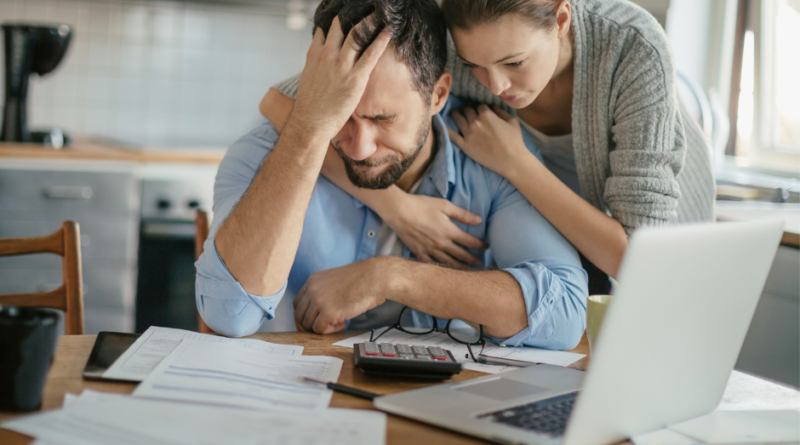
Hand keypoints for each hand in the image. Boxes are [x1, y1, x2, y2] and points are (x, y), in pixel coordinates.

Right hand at [290, 15, 391, 137]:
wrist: (311, 123)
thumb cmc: (310, 106)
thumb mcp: (307, 78)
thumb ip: (315, 64)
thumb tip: (322, 60)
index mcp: (315, 55)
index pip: (325, 30)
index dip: (335, 22)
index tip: (345, 16)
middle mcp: (327, 55)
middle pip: (341, 27)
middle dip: (352, 17)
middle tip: (363, 10)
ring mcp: (342, 65)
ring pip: (356, 34)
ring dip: (368, 22)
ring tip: (378, 14)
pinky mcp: (356, 77)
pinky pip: (371, 53)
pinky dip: (381, 40)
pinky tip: (388, 31)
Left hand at [293, 258, 388, 333]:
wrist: (373, 278)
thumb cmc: (360, 279)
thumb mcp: (334, 280)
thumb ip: (323, 292)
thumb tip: (318, 311)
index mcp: (313, 280)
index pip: (298, 302)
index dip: (301, 315)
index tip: (308, 323)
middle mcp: (312, 290)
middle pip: (299, 314)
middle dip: (307, 325)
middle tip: (321, 329)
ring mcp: (318, 301)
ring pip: (309, 324)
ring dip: (323, 327)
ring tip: (339, 322)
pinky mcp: (328, 313)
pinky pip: (320, 329)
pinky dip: (331, 330)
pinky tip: (343, 323)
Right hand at [383, 194, 488, 267]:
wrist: (399, 211)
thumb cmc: (422, 205)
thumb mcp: (445, 205)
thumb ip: (463, 214)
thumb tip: (479, 220)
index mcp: (449, 231)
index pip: (470, 241)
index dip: (480, 245)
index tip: (486, 247)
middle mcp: (441, 244)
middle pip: (461, 255)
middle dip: (473, 259)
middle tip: (480, 263)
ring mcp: (430, 250)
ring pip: (448, 263)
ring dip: (460, 267)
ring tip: (467, 271)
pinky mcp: (419, 253)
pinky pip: (432, 265)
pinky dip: (440, 269)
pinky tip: (445, 272)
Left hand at [448, 105, 529, 177]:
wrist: (512, 161)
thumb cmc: (515, 141)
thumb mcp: (512, 121)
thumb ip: (501, 111)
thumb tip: (492, 105)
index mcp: (487, 114)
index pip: (479, 106)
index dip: (480, 108)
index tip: (479, 110)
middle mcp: (476, 121)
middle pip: (467, 110)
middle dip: (467, 109)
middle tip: (466, 111)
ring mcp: (469, 133)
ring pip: (458, 118)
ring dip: (455, 114)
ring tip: (453, 113)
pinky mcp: (465, 145)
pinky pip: (452, 135)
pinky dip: (445, 128)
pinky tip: (440, 123)